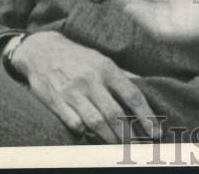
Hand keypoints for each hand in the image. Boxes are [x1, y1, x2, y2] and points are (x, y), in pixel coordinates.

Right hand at [10, 30, 157, 142]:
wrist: (43, 50)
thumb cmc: (79, 58)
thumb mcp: (103, 60)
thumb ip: (123, 75)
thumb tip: (146, 86)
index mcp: (107, 68)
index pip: (132, 95)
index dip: (146, 116)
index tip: (155, 132)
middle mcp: (91, 80)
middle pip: (114, 113)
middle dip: (128, 133)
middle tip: (138, 147)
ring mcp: (73, 92)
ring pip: (95, 122)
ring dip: (109, 138)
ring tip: (119, 147)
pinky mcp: (56, 102)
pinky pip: (74, 124)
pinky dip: (85, 134)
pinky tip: (93, 139)